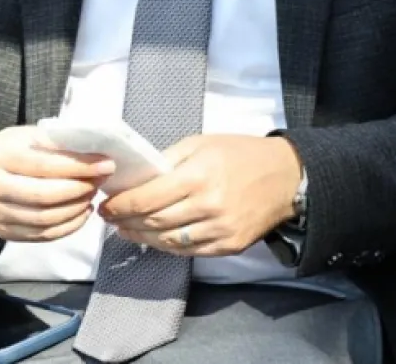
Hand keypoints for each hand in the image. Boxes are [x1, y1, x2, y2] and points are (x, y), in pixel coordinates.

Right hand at [0, 126, 115, 241]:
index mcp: (0, 156)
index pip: (46, 165)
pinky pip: (42, 235)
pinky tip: (82, 211)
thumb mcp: (30, 136)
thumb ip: (58, 142)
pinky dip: (69, 225)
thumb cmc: (14, 150)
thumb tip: (96, 151)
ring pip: (45, 219)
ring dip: (77, 208)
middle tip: (100, 180)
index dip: (80, 167)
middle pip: (45, 196)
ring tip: (92, 194)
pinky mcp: (4, 232)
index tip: (106, 165)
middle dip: (81, 189)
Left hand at [97, 135, 302, 257]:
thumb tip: (136, 177)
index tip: (107, 205)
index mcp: (201, 175)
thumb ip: (170, 160)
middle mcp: (208, 206)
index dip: (121, 205)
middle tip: (112, 217)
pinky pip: (188, 251)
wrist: (288, 177)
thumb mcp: (205, 144)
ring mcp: (219, 229)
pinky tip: (157, 236)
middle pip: (153, 221)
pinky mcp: (228, 246)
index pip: (148, 198)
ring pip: (167, 241)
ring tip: (129, 229)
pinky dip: (167, 245)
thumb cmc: (244, 154)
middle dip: (126, 220)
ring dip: (142, 236)